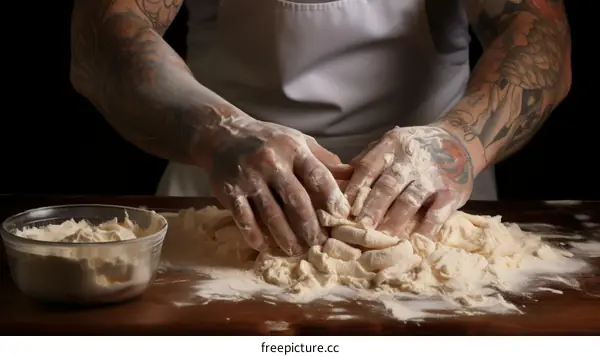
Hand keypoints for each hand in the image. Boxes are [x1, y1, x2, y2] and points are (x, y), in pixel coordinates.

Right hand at [203, 106, 350, 255]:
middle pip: (296, 200)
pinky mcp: (229, 191)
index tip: (342, 216)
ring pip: (271, 214)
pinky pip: (245, 218)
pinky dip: (255, 235)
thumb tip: (353, 175)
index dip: (331, 197)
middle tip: (320, 245)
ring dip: (286, 237)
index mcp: (293, 149)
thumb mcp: (298, 141)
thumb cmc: (269, 141)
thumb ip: (324, 159)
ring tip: (297, 252)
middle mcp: (271, 163)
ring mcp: (249, 177)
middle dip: (310, 226)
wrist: (222, 135)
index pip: (317, 175)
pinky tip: (265, 246)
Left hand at [344, 126, 473, 237]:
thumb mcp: (391, 144)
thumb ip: (368, 160)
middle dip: (372, 207)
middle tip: (359, 227)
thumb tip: (338, 179)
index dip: (355, 188)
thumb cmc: (415, 148)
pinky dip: (426, 230)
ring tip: (382, 238)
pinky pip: (437, 214)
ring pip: (410, 200)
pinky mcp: (451, 193)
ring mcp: (432, 177)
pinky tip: (414, 243)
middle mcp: (411, 160)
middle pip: (388, 185)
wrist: (459, 141)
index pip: (368, 166)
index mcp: (392, 146)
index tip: (342, 208)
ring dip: (394, 220)